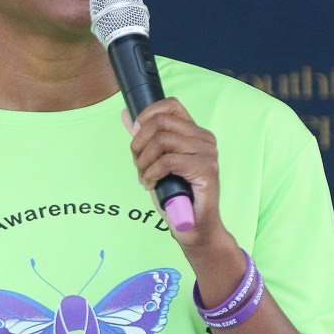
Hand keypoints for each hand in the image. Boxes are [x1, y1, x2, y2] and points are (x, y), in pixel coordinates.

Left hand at [122, 100, 225, 251]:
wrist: (195, 228)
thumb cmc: (177, 197)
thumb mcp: (155, 163)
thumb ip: (144, 138)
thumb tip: (126, 114)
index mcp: (195, 133)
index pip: (171, 105)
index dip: (147, 115)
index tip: (136, 134)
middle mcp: (205, 139)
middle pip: (161, 122)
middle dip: (139, 143)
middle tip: (137, 163)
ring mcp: (208, 153)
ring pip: (162, 141)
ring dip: (144, 161)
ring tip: (144, 176)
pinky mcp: (206, 170)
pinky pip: (167, 162)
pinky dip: (151, 173)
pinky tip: (150, 184)